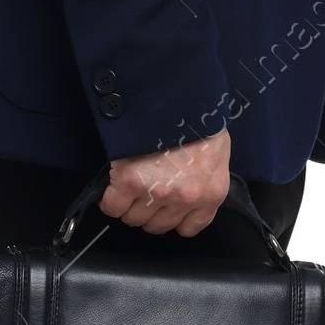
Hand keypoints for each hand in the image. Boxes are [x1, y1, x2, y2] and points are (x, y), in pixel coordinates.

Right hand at [102, 128, 231, 235]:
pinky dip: (109, 201)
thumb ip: (203, 178)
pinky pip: (113, 206)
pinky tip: (113, 189)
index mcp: (211, 193)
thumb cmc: (199, 118)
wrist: (178, 97)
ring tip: (129, 188)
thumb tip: (188, 186)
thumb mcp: (215, 153)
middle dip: (149, 211)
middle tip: (144, 193)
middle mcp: (186, 198)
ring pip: (134, 218)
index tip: (165, 209)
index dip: (173, 218)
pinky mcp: (132, 181)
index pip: (189, 228)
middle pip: (157, 225)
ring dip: (128, 206)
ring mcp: (158, 192)